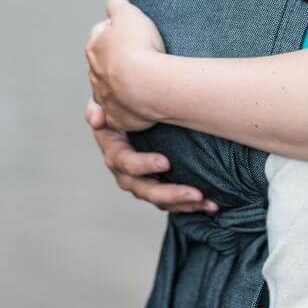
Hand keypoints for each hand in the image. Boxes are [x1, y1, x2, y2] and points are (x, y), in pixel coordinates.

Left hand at [85, 0, 166, 131]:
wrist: (146, 84)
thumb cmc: (138, 48)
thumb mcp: (128, 13)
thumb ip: (117, 5)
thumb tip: (113, 3)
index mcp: (95, 47)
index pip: (100, 35)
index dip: (115, 33)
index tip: (129, 33)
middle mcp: (95, 73)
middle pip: (103, 64)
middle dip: (116, 61)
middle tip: (137, 57)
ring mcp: (105, 96)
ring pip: (108, 90)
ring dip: (119, 86)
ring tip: (139, 82)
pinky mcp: (117, 116)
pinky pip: (118, 114)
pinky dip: (125, 110)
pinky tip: (137, 105)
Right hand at [85, 99, 218, 212]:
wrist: (136, 114)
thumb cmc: (123, 106)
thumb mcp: (108, 104)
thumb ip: (99, 108)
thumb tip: (96, 118)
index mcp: (115, 152)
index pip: (125, 163)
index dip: (143, 165)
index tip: (166, 163)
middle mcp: (126, 172)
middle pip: (144, 189)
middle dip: (170, 193)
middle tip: (195, 192)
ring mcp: (142, 181)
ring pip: (160, 199)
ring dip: (184, 203)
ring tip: (207, 202)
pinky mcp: (158, 185)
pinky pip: (172, 201)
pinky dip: (191, 204)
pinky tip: (211, 204)